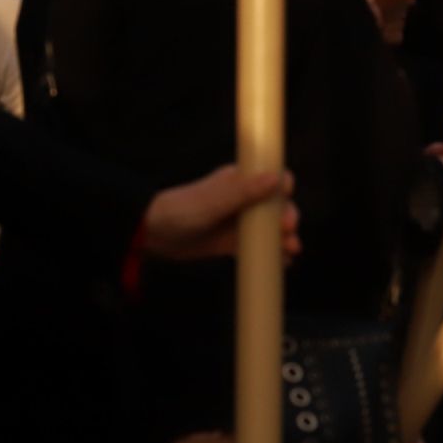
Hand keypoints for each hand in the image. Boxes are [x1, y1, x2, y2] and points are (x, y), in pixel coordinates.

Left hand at [141, 167, 299, 260]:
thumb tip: (276, 178)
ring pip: (270, 228)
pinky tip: (282, 264)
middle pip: (276, 206)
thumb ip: (244, 191)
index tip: (286, 203)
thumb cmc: (180, 210)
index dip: (284, 189)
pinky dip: (271, 255)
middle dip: (287, 218)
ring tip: (290, 251)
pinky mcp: (231, 242)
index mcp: (240, 181)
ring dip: (284, 238)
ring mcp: (238, 221)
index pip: (272, 178)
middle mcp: (244, 199)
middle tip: (288, 232)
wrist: (151, 235)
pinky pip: (257, 248)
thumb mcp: (213, 201)